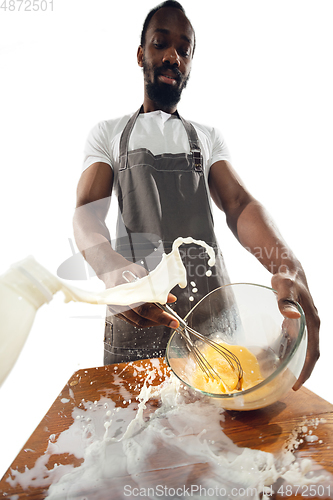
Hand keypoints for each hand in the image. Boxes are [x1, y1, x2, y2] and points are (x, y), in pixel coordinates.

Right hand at [105, 261, 179, 329]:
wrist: (108, 268)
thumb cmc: (124, 269)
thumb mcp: (142, 273)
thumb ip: (155, 286)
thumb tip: (170, 298)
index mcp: (125, 292)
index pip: (144, 309)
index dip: (160, 317)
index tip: (173, 322)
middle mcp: (119, 303)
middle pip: (141, 319)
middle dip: (159, 322)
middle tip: (172, 321)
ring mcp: (116, 309)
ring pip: (138, 322)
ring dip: (153, 322)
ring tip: (164, 317)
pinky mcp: (116, 312)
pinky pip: (132, 321)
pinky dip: (145, 319)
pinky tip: (153, 315)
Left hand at [271, 269, 319, 390]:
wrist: (289, 269)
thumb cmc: (287, 278)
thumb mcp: (284, 287)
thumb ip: (285, 299)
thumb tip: (289, 314)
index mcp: (312, 322)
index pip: (313, 352)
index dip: (307, 370)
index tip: (298, 384)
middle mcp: (312, 325)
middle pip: (311, 354)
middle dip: (302, 371)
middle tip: (290, 385)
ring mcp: (306, 323)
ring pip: (304, 348)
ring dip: (295, 361)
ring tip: (282, 373)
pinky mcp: (299, 321)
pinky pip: (297, 340)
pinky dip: (290, 349)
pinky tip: (278, 353)